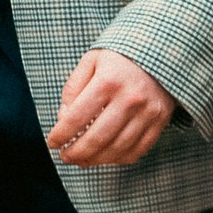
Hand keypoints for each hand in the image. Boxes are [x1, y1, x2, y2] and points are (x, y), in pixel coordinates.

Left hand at [48, 50, 175, 166]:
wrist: (160, 52)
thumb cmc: (118, 58)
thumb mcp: (90, 61)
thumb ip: (73, 88)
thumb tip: (63, 119)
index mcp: (108, 81)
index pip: (78, 117)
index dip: (61, 134)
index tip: (52, 143)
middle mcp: (130, 99)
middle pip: (98, 138)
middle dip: (76, 152)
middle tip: (65, 157)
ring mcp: (148, 112)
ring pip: (118, 148)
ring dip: (96, 160)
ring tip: (81, 160)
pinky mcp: (160, 121)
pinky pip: (138, 150)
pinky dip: (118, 159)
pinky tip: (104, 157)